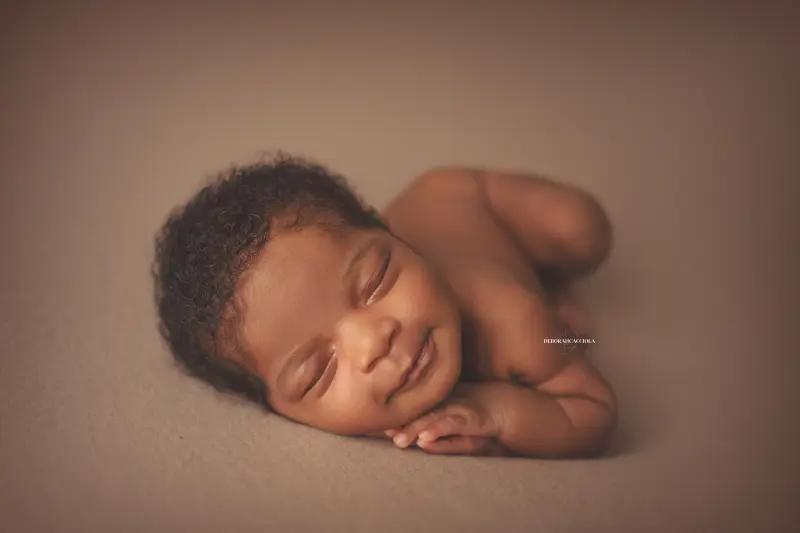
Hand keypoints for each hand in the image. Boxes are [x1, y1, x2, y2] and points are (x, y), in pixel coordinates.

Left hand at [385, 383, 505, 455]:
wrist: (501, 408)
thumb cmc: (472, 420)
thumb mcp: (453, 431)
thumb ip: (438, 437)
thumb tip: (420, 443)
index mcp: (433, 404)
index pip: (410, 410)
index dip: (395, 418)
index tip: (377, 427)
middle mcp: (441, 404)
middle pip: (416, 414)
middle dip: (399, 425)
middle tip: (384, 434)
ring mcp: (454, 408)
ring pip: (429, 418)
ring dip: (413, 429)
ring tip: (399, 440)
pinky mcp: (467, 417)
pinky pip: (450, 423)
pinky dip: (437, 430)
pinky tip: (425, 438)